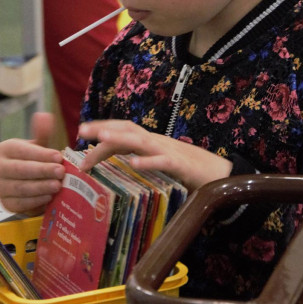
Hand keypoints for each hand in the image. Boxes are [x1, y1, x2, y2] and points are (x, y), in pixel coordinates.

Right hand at [0, 112, 65, 214]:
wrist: (23, 182)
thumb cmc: (32, 160)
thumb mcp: (37, 146)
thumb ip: (42, 133)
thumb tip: (45, 116)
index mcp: (4, 149)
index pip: (22, 151)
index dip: (41, 154)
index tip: (59, 156)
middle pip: (20, 169)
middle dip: (42, 171)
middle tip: (61, 172)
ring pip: (20, 188)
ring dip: (41, 187)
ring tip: (57, 186)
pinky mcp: (5, 203)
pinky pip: (19, 204)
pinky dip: (35, 201)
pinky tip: (48, 198)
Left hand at [76, 120, 231, 191]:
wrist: (222, 175)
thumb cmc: (189, 171)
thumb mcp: (161, 164)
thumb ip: (144, 161)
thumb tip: (120, 164)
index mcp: (151, 142)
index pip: (124, 131)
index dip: (104, 129)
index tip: (82, 136)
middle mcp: (157, 142)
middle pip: (127, 130)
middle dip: (103, 128)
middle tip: (80, 130)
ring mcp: (169, 152)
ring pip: (141, 140)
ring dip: (120, 138)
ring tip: (100, 138)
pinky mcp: (182, 165)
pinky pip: (163, 161)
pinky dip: (148, 161)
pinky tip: (133, 163)